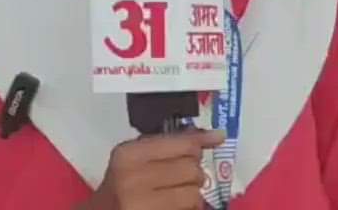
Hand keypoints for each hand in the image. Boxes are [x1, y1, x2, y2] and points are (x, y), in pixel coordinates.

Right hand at [79, 129, 224, 209]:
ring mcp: (142, 205)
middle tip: (184, 175)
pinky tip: (176, 205)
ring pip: (194, 194)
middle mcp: (134, 178)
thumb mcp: (134, 157)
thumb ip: (167, 144)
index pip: (181, 144)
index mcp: (129, 155)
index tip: (217, 138)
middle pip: (191, 169)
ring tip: (179, 193)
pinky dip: (189, 208)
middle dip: (194, 172)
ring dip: (194, 194)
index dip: (200, 142)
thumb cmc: (120, 182)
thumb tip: (214, 136)